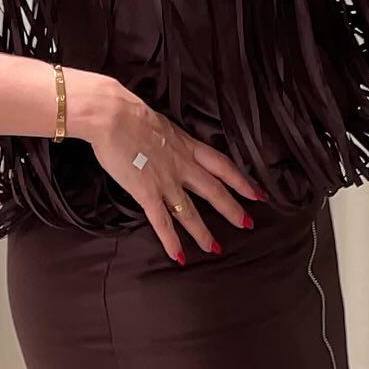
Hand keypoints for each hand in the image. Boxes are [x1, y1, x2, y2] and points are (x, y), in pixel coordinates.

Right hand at [70, 73, 264, 264]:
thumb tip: (166, 141)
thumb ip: (168, 138)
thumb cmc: (128, 112)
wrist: (112, 115)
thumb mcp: (161, 123)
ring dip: (203, 232)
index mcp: (186, 146)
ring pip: (190, 212)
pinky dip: (171, 241)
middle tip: (247, 225)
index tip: (256, 193)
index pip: (222, 165)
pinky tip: (179, 257)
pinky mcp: (146, 193)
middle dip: (232, 209)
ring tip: (215, 249)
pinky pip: (162, 222)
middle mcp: (182, 165)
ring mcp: (166, 181)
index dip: (241, 181)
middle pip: (214, 191)